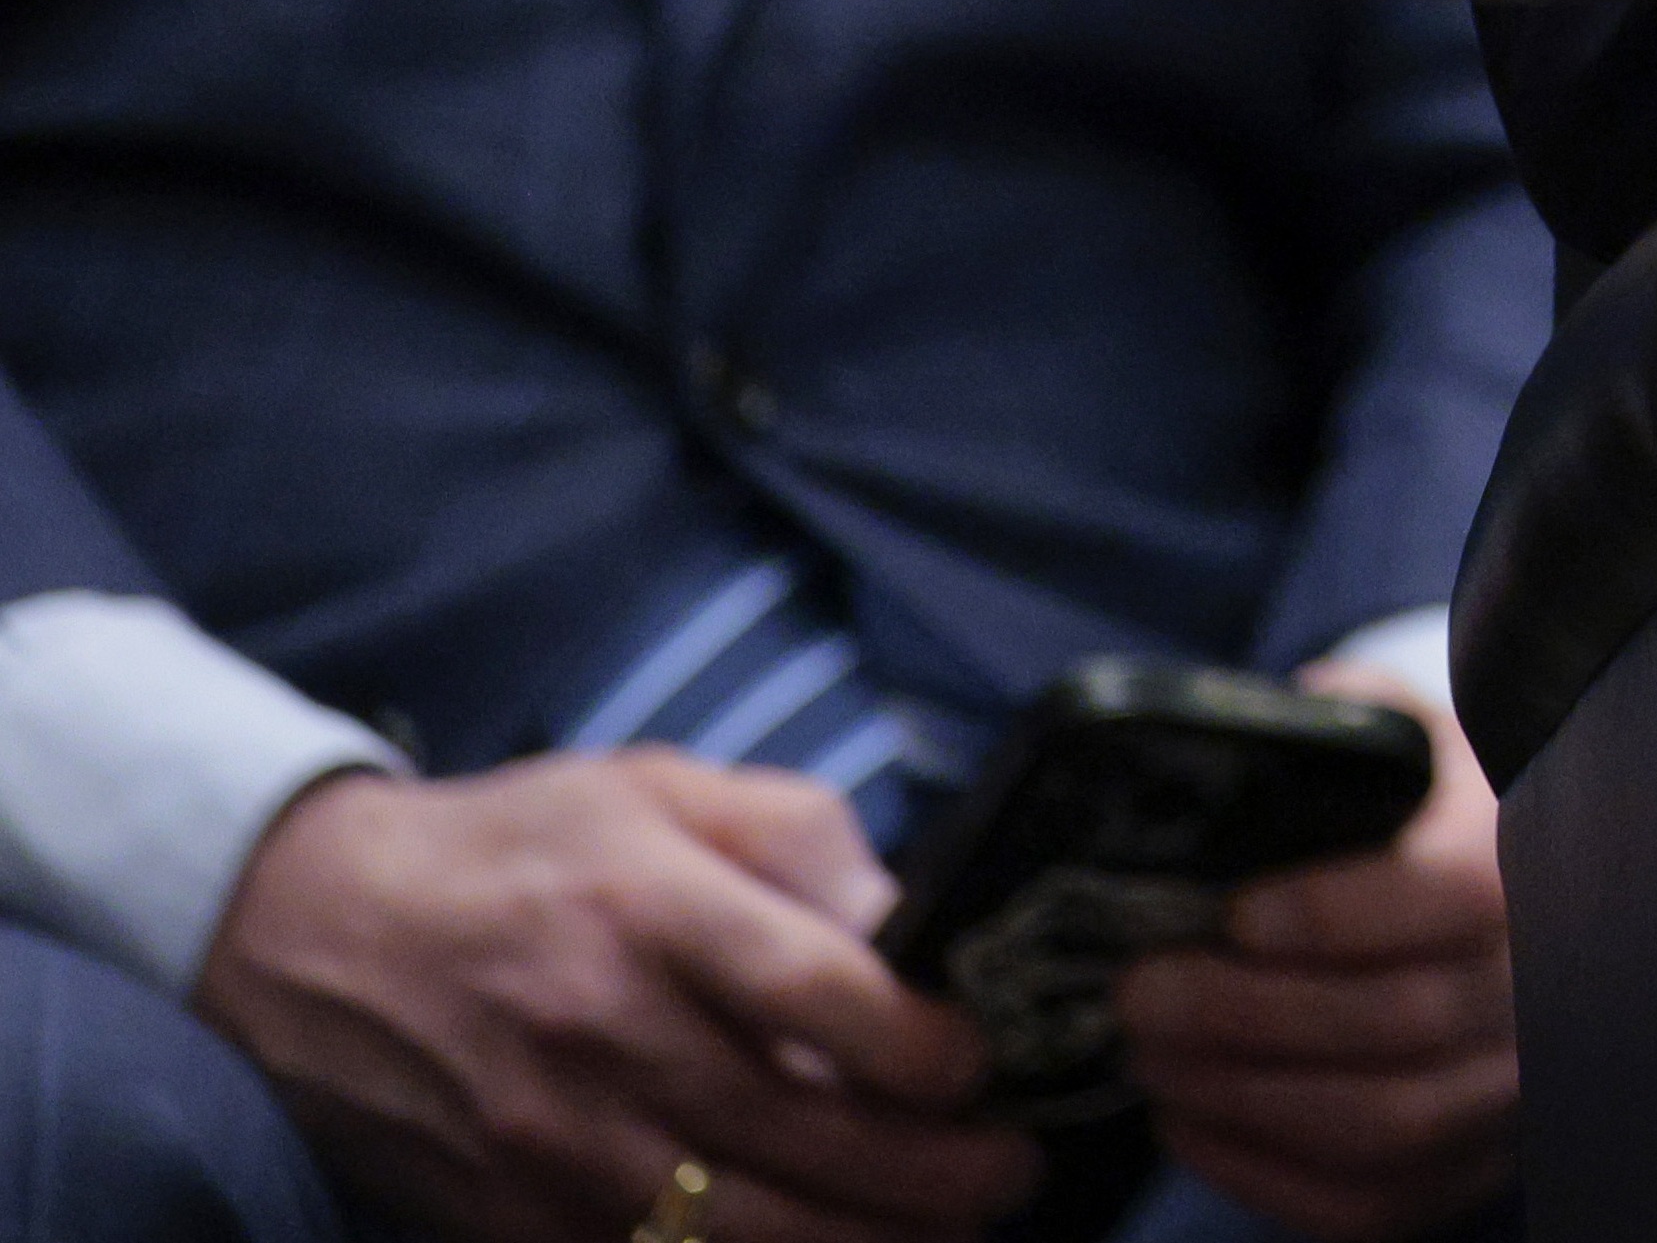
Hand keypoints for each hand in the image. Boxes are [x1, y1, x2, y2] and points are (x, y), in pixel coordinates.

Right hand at [193, 753, 1025, 1242]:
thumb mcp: (662, 789)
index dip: (918, 1043)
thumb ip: (800, 838)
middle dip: (928, 1169)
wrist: (312, 934)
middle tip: (1013, 1169)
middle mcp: (598, 1035)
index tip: (983, 1063)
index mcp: (647, 908)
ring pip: (731, 1230)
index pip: (812, 993)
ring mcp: (547, 1143)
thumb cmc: (518, 850)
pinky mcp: (505, 1220)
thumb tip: (908, 918)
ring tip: (953, 1229)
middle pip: (792, 1131)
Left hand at [1111, 673, 1511, 1241]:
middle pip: (1393, 1024)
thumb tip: (1247, 730)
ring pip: (1377, 1126)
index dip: (1331, 913)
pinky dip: (1259, 1173)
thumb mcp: (1417, 742)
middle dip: (1243, 1015)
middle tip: (1141, 993)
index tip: (1234, 913)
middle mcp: (1537, 988)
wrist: (1526, 901)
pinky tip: (1189, 1120)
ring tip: (1151, 1056)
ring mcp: (1508, 1092)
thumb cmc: (1444, 816)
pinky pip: (1364, 1202)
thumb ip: (1346, 723)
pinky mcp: (1468, 1169)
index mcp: (1527, 865)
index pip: (1445, 897)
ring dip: (1240, 1098)